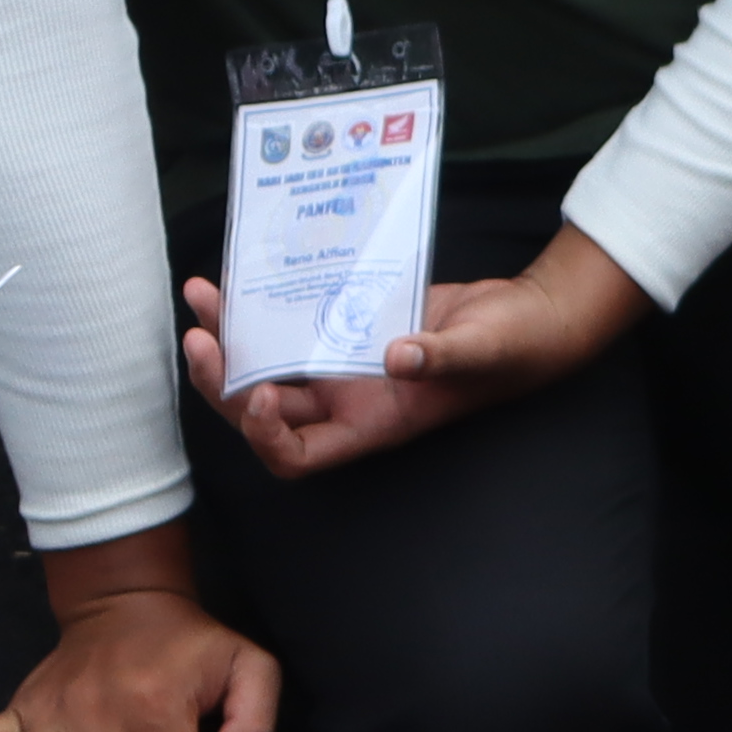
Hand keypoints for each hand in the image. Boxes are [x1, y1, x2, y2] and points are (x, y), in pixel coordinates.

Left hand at [183, 225, 643, 480]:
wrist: (531, 316)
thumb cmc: (516, 347)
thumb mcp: (483, 351)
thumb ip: (441, 357)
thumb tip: (398, 356)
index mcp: (372, 424)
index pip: (297, 455)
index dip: (264, 436)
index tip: (257, 393)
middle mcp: (348, 401)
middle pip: (262, 409)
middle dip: (223, 378)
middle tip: (201, 336)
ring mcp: (345, 365)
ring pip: (268, 364)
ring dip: (230, 337)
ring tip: (204, 294)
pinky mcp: (350, 326)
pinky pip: (293, 324)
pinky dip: (264, 305)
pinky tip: (242, 276)